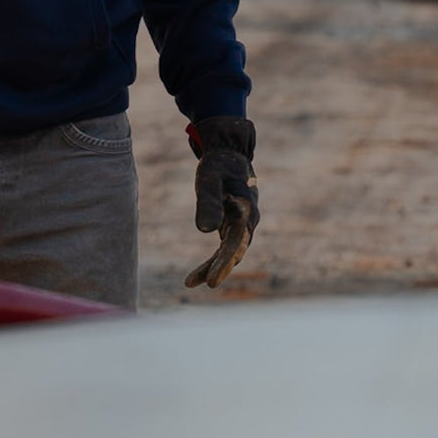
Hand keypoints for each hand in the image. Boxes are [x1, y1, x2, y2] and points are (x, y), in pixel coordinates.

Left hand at [185, 116, 258, 288]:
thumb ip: (208, 202)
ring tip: (190, 283)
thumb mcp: (209, 180)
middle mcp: (247, 221)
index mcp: (246, 210)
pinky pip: (224, 248)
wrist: (228, 153)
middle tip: (205, 284)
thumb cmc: (218, 164)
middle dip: (220, 269)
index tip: (212, 281)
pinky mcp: (232, 226)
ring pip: (229, 253)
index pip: (236, 243)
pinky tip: (194, 276)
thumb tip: (204, 231)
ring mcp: (241, 225)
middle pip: (235, 252)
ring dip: (213, 267)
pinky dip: (212, 261)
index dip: (224, 262)